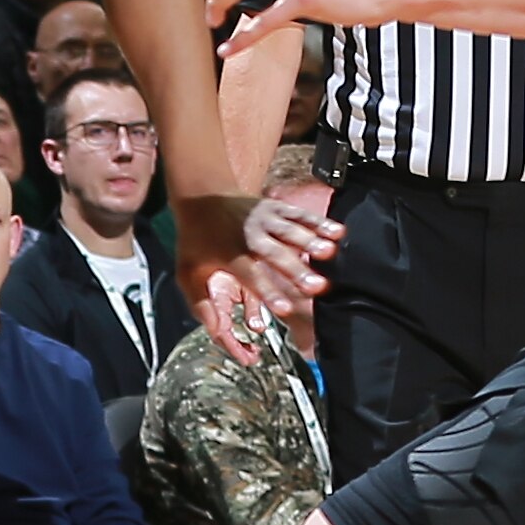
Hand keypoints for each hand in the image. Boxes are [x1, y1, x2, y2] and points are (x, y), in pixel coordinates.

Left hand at [174, 188, 339, 354]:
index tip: (286, 309)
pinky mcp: (276, 208)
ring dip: (311, 242)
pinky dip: (318, 222)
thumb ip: (201, 304)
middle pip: (276, 255)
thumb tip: (216, 331)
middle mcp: (250, 236)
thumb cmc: (197, 240)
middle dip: (297, 270)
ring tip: (330, 253)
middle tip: (317, 287)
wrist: (201, 194)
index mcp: (230, 255)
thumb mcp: (187, 273)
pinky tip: (338, 233)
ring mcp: (264, 219)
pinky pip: (299, 215)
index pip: (251, 277)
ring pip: (290, 231)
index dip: (268, 293)